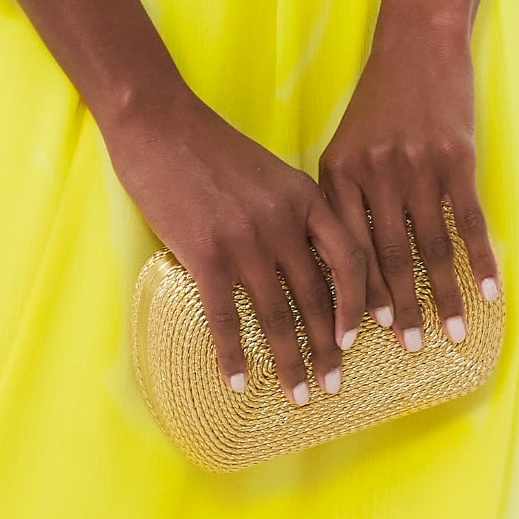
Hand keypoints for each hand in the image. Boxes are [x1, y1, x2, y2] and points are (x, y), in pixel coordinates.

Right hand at [107, 83, 379, 409]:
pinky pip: (226, 317)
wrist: (159, 123)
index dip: (360, 303)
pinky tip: (238, 380)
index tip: (359, 336)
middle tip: (332, 385)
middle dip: (328, 349)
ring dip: (290, 362)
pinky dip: (233, 354)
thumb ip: (292, 213)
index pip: (350, 259)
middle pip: (318, 297)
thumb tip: (305, 264)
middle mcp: (283, 222)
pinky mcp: (205, 253)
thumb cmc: (211, 148)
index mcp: (305, 198)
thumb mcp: (269, 173)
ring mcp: (245, 240)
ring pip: (278, 315)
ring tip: (297, 396)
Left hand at [319, 11, 497, 354]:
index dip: (350, 298)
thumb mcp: (344, 148)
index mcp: (338, 176)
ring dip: (444, 296)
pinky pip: (469, 221)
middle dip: (400, 310)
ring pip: (431, 246)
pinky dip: (480, 261)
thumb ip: (342, 201)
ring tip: (452, 334)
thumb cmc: (379, 104)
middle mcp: (374, 175)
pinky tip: (490, 293)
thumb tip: (344, 270)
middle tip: (408, 350)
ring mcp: (417, 167)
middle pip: (388, 257)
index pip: (343, 251)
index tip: (355, 339)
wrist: (417, 46)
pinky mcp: (456, 159)